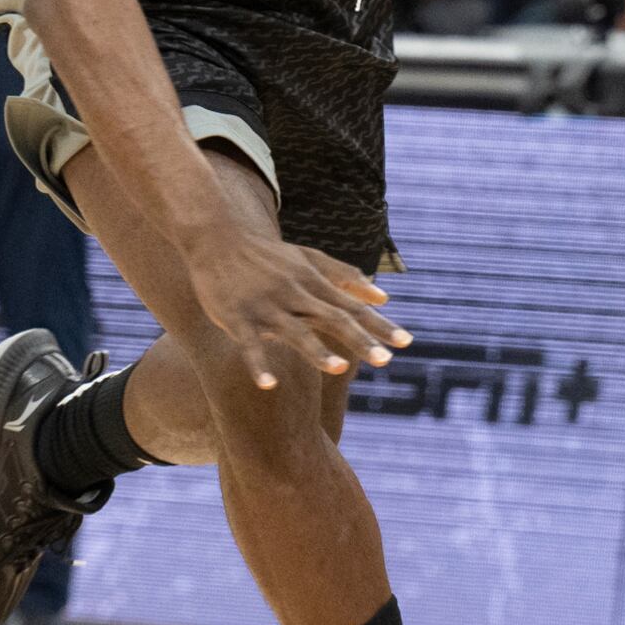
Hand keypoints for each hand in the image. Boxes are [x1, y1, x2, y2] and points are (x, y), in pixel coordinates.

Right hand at [189, 233, 411, 389]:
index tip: (406, 342)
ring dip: (317, 351)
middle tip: (385, 361)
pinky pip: (249, 345)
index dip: (379, 325)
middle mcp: (295, 294)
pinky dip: (258, 364)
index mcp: (314, 283)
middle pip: (333, 318)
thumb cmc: (268, 255)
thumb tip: (384, 298)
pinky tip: (268, 386)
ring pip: (295, 331)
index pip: (353, 307)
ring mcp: (266, 307)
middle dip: (360, 339)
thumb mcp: (309, 258)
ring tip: (340, 368)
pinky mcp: (236, 317)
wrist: (218, 238)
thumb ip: (346, 276)